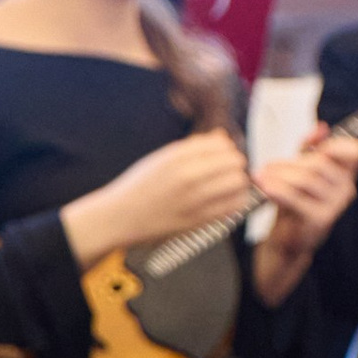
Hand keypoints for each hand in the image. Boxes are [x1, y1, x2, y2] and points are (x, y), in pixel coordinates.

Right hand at [62, 130, 254, 271]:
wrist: (119, 217)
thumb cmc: (140, 185)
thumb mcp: (162, 158)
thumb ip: (193, 147)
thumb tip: (223, 137)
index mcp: (177, 156)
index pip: (221, 144)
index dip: (225, 150)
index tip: (219, 157)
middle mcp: (187, 175)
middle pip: (235, 162)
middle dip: (234, 165)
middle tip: (225, 172)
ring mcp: (194, 199)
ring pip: (239, 183)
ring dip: (238, 183)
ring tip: (227, 186)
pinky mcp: (197, 220)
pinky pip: (233, 206)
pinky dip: (235, 201)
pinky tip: (225, 201)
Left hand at [249, 134, 357, 306]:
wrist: (287, 239)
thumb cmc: (294, 201)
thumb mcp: (301, 170)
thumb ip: (310, 148)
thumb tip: (321, 127)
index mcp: (346, 174)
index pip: (355, 152)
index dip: (337, 145)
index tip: (314, 150)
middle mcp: (347, 188)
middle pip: (319, 163)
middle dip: (289, 164)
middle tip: (266, 167)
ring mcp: (336, 205)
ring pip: (306, 178)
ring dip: (279, 175)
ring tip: (259, 176)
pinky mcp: (321, 219)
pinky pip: (296, 197)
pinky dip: (277, 190)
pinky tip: (263, 187)